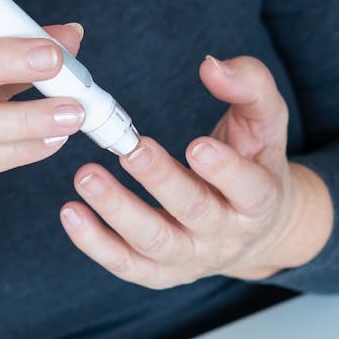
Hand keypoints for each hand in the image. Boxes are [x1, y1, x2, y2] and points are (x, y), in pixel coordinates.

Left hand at [59, 56, 332, 287]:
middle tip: (130, 149)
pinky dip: (95, 243)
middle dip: (161, 181)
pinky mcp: (160, 272)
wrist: (257, 226)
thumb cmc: (257, 159)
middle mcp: (227, 235)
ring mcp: (192, 258)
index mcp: (261, 199)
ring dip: (118, 211)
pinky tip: (71, 213)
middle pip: (195, 213)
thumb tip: (211, 66)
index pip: (248, 189)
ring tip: (86, 177)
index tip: (197, 144)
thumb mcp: (267, 119)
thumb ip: (248, 84)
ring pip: (154, 242)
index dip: (225, 171)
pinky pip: (125, 264)